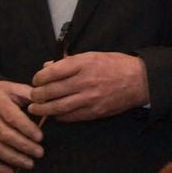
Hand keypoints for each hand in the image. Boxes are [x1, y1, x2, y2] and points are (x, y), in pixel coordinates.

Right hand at [0, 81, 42, 172]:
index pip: (12, 117)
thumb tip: (48, 104)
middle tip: (39, 152)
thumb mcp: (14, 88)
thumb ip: (30, 95)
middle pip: (4, 135)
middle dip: (24, 146)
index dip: (27, 129)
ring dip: (14, 159)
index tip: (40, 137)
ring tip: (30, 163)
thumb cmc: (1, 94)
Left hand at [28, 51, 149, 121]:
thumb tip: (47, 66)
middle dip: (37, 95)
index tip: (36, 80)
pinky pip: (71, 116)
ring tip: (35, 109)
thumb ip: (69, 61)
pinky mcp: (94, 112)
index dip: (39, 77)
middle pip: (52, 91)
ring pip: (58, 107)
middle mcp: (85, 81)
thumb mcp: (93, 56)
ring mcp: (90, 98)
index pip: (53, 72)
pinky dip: (59, 116)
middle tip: (32, 96)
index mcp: (84, 63)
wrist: (140, 81)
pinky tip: (53, 114)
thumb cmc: (116, 65)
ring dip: (43, 109)